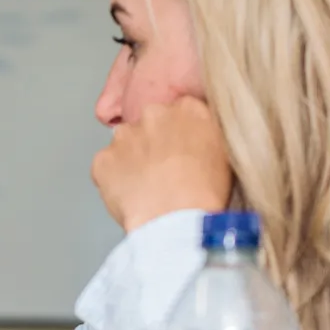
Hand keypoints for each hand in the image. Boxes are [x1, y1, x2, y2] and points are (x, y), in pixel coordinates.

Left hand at [91, 96, 232, 231]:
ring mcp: (124, 136)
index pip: (180, 111)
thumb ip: (209, 134)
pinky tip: (130, 197)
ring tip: (146, 187)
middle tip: (163, 171)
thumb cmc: (208, 194)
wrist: (177, 220)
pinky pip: (106, 167)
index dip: (180, 134)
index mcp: (188, 109)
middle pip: (150, 123)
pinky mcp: (103, 159)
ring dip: (132, 159)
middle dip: (154, 142)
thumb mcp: (226, 154)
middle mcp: (153, 114)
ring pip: (125, 143)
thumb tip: (200, 138)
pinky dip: (113, 179)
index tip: (182, 152)